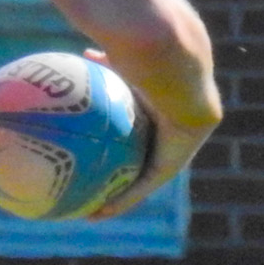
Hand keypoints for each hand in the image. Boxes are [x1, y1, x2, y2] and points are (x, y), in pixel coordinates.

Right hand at [81, 48, 214, 220]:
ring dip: (122, 195)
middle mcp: (172, 128)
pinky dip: (125, 198)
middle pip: (140, 156)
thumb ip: (105, 62)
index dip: (120, 140)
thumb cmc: (144, 57)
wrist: (175, 71)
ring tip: (96, 212)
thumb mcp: (121, 60)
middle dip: (120, 174)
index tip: (101, 149)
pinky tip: (100, 211)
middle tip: (94, 187)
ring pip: (144, 176)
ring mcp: (177, 146)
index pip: (140, 127)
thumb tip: (86, 53)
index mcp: (161, 105)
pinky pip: (148, 183)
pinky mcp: (176, 159)